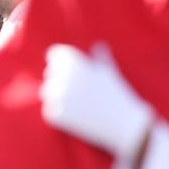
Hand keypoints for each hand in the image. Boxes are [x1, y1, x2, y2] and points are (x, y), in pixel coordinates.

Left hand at [41, 43, 153, 164]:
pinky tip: (75, 116)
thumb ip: (100, 57)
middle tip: (79, 92)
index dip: (61, 62)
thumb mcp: (109, 71)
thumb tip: (98, 46)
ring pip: (47, 92)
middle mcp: (63, 77)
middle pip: (49, 74)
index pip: (53, 54)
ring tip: (77, 104)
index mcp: (74, 62)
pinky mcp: (55, 116)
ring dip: (57, 97)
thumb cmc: (117, 94)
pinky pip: (49, 111)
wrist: (122, 123)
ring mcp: (58, 97)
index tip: (70, 71)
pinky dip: (59, 114)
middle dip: (60, 81)